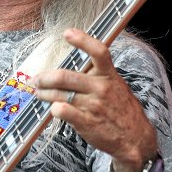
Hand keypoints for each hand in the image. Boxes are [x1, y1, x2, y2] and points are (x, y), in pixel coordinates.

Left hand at [32, 28, 157, 171]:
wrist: (135, 138)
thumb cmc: (122, 109)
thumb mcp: (116, 85)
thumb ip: (98, 74)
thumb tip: (74, 64)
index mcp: (109, 76)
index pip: (99, 52)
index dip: (83, 40)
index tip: (68, 33)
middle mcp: (101, 88)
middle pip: (66, 76)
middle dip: (45, 77)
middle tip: (36, 79)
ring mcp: (93, 106)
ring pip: (60, 94)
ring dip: (44, 93)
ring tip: (39, 93)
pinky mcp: (87, 123)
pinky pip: (64, 111)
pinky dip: (54, 109)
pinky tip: (52, 108)